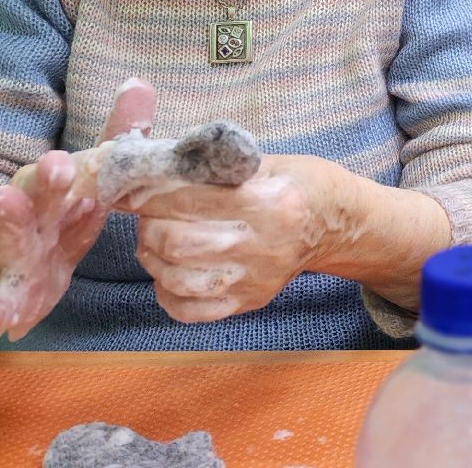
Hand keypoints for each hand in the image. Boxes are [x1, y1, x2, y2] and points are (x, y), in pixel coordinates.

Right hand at [0, 78, 156, 342]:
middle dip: (41, 183)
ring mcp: (10, 257)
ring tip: (3, 208)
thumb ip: (115, 138)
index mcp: (55, 192)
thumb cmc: (59, 219)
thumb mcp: (87, 183)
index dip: (66, 167)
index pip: (62, 173)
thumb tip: (140, 83)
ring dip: (6, 227)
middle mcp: (29, 217)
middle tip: (54, 170)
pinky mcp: (2, 298)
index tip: (68, 161)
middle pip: (32, 196)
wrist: (5, 274)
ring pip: (5, 242)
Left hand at [118, 154, 346, 323]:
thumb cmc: (297, 184)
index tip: (135, 187)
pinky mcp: (248, 301)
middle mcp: (260, 246)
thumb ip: (213, 168)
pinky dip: (167, 293)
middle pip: (177, 243)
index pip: (189, 199)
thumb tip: (154, 171)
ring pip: (176, 278)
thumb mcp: (264, 162)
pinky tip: (169, 273)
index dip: (151, 192)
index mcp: (267, 202)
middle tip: (146, 213)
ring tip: (154, 240)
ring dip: (152, 257)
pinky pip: (190, 310)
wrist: (337, 224)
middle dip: (149, 225)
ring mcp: (253, 280)